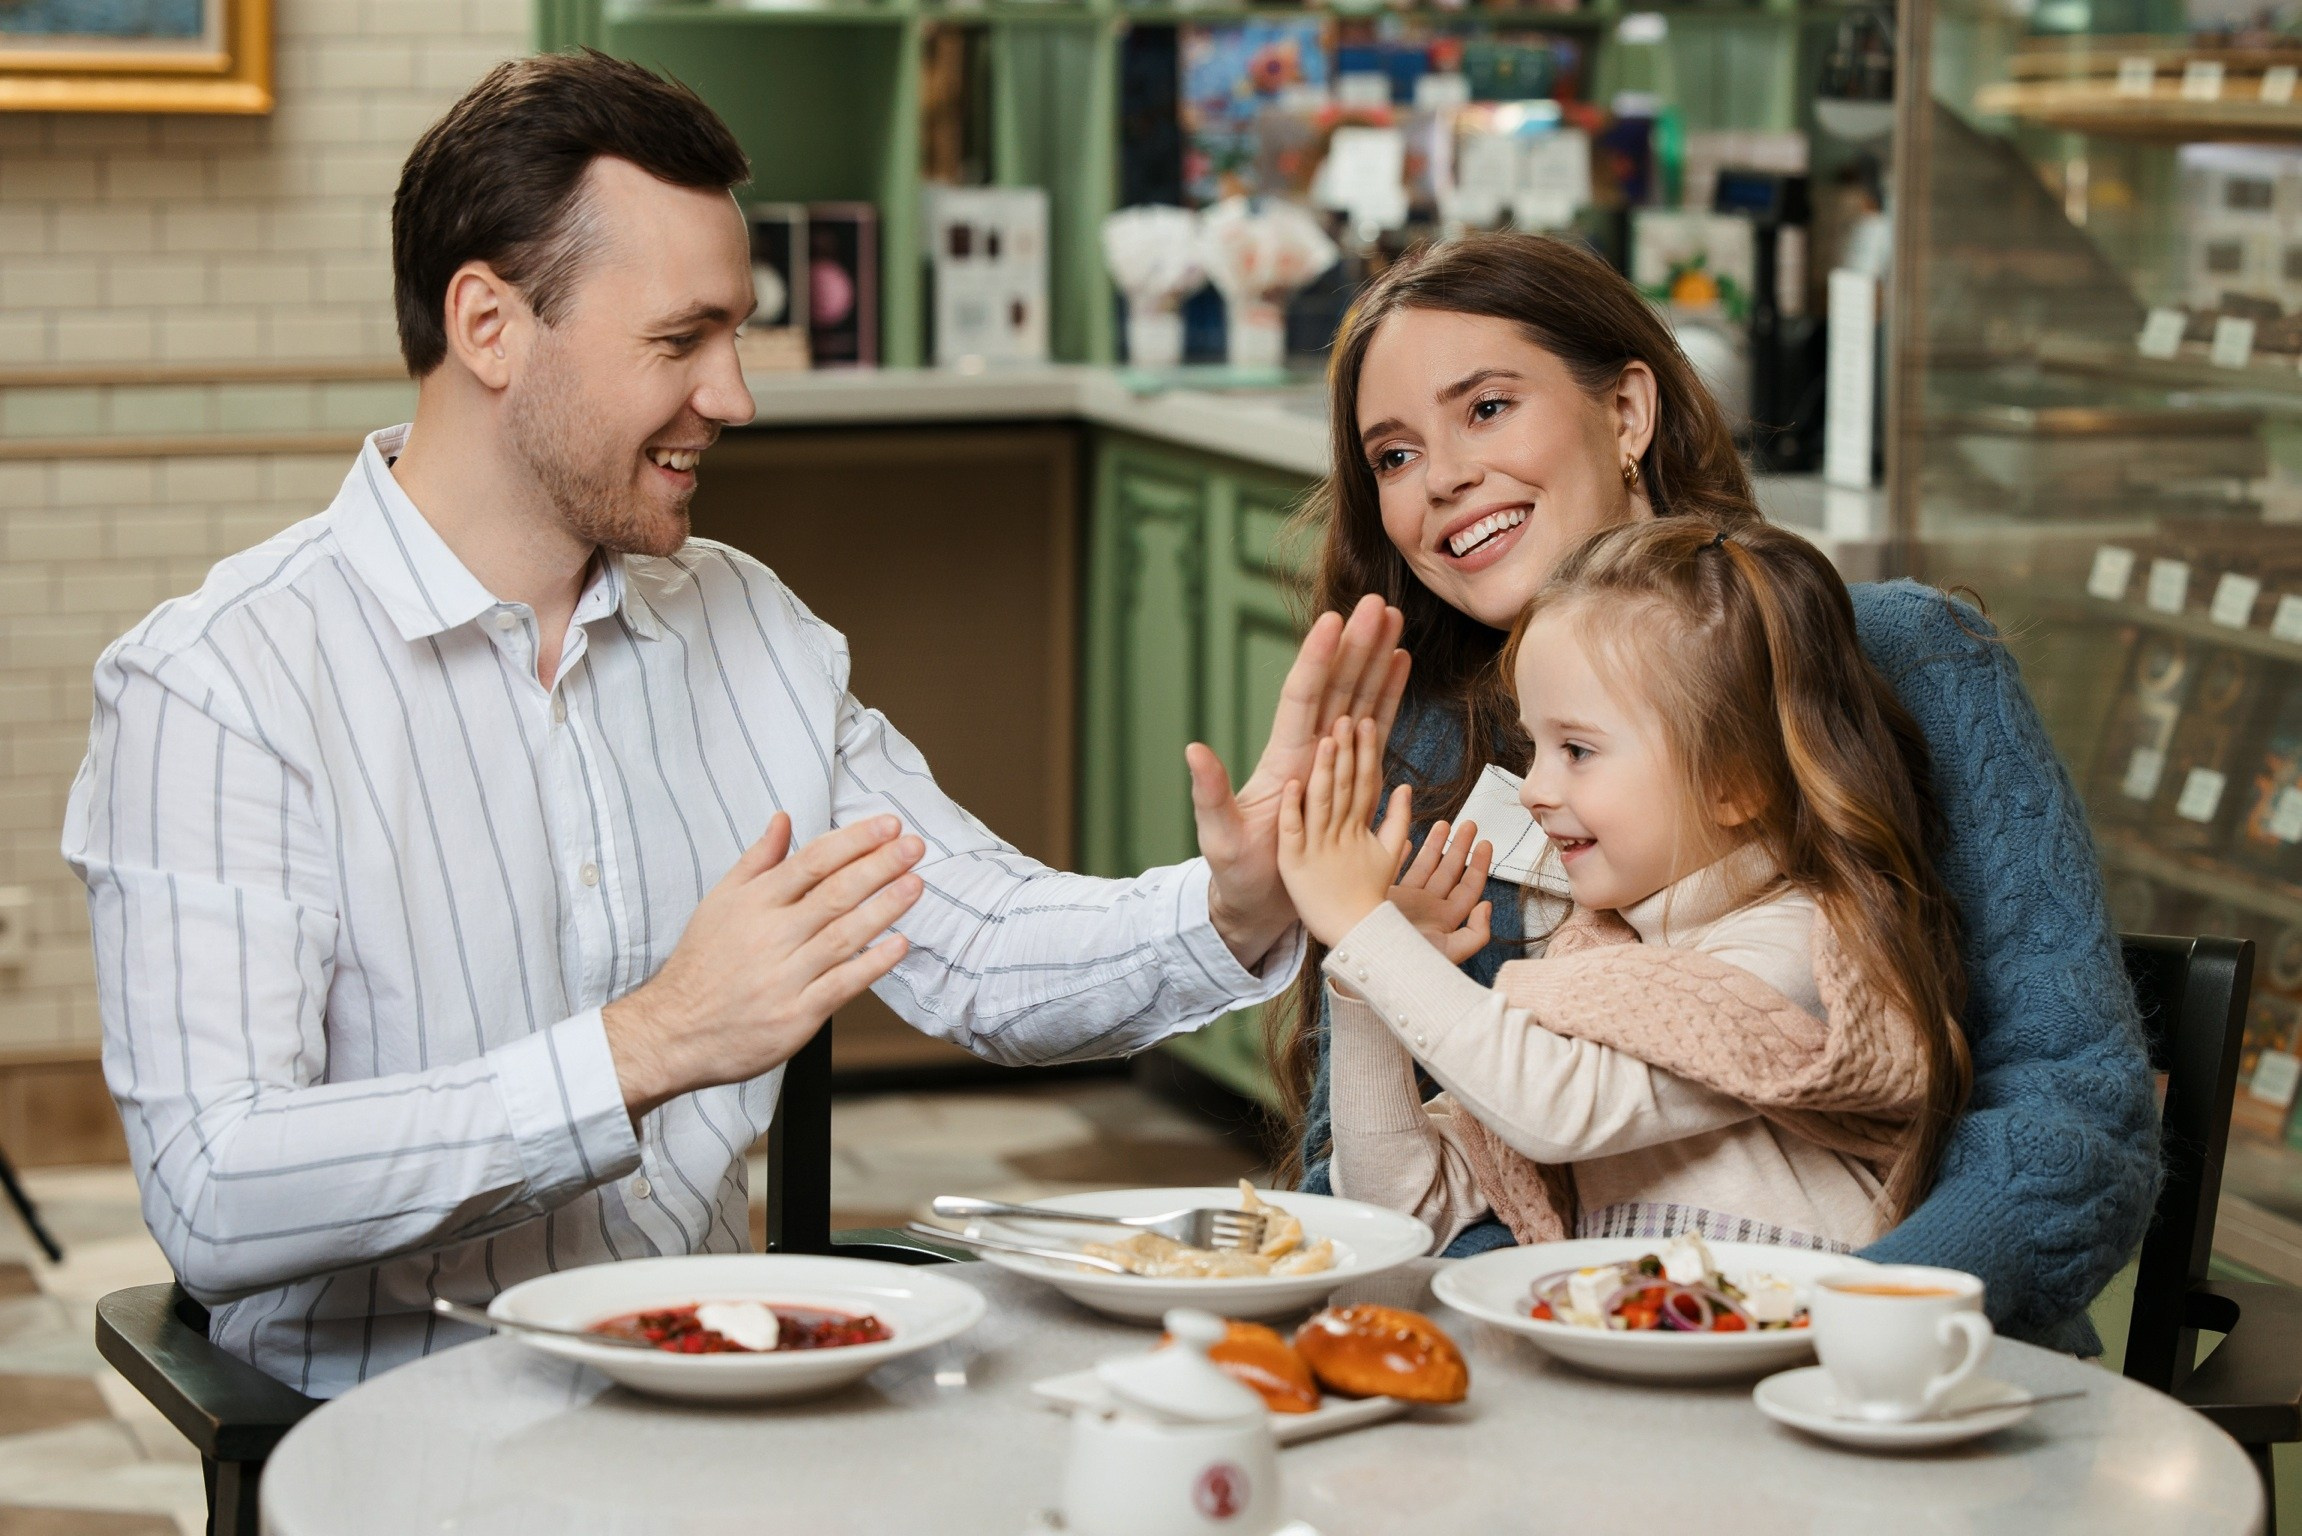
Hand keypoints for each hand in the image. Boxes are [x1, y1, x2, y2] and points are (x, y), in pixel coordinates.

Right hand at [601, 813, 924, 1120]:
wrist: (673, 1031)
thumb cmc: (702, 964)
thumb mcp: (719, 902)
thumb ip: (757, 860)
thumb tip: (783, 819)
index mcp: (754, 903)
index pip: (812, 861)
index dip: (854, 840)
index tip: (888, 825)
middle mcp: (770, 935)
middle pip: (834, 893)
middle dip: (879, 865)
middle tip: (914, 846)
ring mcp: (785, 976)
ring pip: (843, 935)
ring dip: (885, 908)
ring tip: (916, 884)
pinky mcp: (796, 1014)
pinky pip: (842, 984)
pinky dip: (873, 964)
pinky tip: (900, 944)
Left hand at [1190, 594, 1407, 967]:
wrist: (1259, 903)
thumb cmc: (1237, 873)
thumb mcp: (1219, 836)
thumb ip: (1210, 793)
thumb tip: (1194, 750)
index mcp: (1283, 758)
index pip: (1303, 697)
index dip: (1317, 660)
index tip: (1333, 621)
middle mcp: (1309, 750)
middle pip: (1337, 687)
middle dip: (1356, 645)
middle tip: (1376, 604)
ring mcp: (1332, 760)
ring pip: (1359, 699)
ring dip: (1376, 660)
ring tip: (1392, 620)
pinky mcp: (1352, 777)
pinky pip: (1375, 730)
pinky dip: (1388, 696)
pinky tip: (1400, 664)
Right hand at [1390, 819, 1493, 964]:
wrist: (1367, 964)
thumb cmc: (1407, 967)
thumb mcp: (1450, 954)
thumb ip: (1476, 934)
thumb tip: (1486, 906)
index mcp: (1444, 921)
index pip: (1467, 889)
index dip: (1478, 866)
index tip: (1485, 844)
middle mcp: (1426, 909)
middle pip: (1449, 872)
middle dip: (1460, 847)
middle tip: (1469, 825)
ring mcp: (1405, 901)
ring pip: (1425, 866)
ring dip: (1435, 845)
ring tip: (1443, 824)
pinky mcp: (1382, 896)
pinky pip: (1396, 869)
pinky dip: (1401, 853)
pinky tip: (1407, 839)